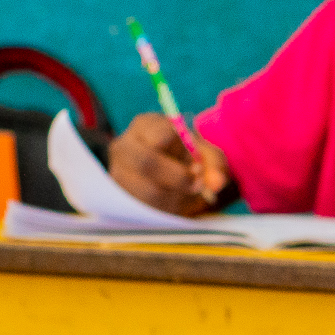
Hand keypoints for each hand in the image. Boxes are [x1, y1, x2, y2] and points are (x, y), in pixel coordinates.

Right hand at [106, 114, 227, 212]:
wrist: (169, 170)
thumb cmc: (186, 155)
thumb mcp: (205, 152)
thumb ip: (215, 164)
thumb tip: (216, 183)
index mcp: (144, 125)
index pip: (161, 136)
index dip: (183, 152)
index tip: (198, 166)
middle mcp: (124, 146)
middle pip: (147, 163)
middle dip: (178, 178)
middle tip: (198, 186)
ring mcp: (118, 172)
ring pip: (147, 191)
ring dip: (176, 197)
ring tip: (188, 193)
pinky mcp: (121, 196)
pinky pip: (146, 209)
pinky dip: (167, 209)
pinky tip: (175, 202)